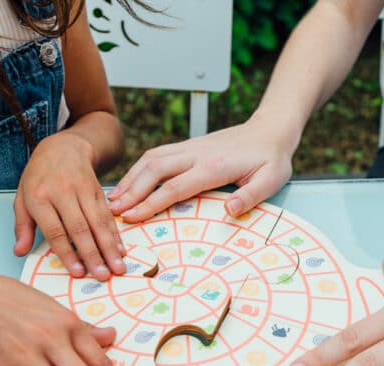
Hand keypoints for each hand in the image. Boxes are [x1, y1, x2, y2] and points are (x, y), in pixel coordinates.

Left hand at [13, 132, 125, 281]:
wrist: (63, 147)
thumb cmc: (39, 177)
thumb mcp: (22, 197)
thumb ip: (22, 226)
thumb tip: (19, 251)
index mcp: (39, 197)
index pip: (55, 230)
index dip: (67, 252)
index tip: (78, 272)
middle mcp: (62, 192)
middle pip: (80, 228)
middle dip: (93, 254)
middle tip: (102, 275)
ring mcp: (82, 190)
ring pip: (98, 222)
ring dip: (109, 247)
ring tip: (117, 267)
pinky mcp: (98, 189)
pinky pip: (107, 214)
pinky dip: (116, 234)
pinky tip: (121, 249)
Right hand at [108, 117, 294, 222]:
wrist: (271, 130)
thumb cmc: (272, 159)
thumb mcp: (272, 179)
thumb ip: (252, 196)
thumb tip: (231, 210)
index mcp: (214, 166)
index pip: (175, 187)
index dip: (150, 203)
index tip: (131, 217)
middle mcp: (197, 153)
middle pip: (154, 170)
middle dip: (131, 191)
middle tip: (112, 211)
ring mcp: (191, 147)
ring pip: (151, 159)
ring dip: (130, 178)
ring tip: (113, 198)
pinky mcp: (189, 146)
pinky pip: (157, 155)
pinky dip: (139, 168)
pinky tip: (130, 181)